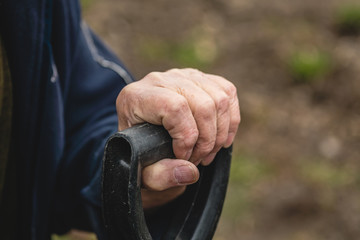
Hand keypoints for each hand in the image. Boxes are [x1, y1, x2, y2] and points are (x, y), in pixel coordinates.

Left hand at [116, 68, 239, 208]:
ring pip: (219, 99)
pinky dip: (230, 121)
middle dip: (207, 140)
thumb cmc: (139, 155)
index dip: (186, 137)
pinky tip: (221, 140)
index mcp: (136, 97)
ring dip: (220, 134)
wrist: (140, 141)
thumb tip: (190, 171)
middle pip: (202, 104)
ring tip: (207, 153)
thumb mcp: (141, 172)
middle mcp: (158, 80)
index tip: (183, 156)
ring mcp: (181, 76)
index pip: (175, 107)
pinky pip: (228, 93)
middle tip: (197, 160)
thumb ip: (159, 176)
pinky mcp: (200, 79)